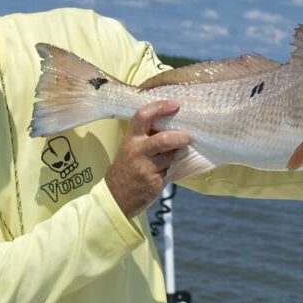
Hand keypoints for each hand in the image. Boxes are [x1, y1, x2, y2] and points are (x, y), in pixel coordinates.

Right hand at [106, 100, 190, 218]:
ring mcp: (146, 168)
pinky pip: (171, 171)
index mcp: (131, 139)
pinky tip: (166, 171)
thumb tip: (173, 125)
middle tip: (188, 137)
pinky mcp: (155, 183)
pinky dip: (172, 169)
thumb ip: (147, 137)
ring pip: (170, 157)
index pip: (143, 116)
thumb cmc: (125, 169)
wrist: (115, 197)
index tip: (175, 104)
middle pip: (164, 140)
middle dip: (180, 138)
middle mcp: (137, 151)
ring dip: (175, 156)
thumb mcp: (130, 148)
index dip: (160, 107)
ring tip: (172, 157)